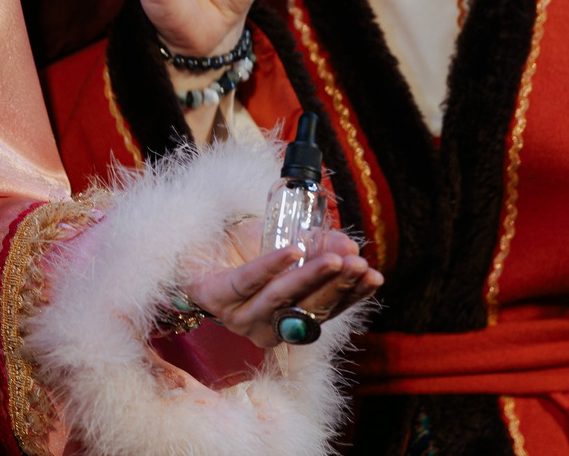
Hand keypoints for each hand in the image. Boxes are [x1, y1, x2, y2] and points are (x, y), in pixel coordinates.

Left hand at [184, 223, 380, 348]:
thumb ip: (319, 247)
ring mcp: (239, 316)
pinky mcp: (215, 296)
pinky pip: (247, 282)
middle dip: (335, 284)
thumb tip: (350, 245)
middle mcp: (265, 327)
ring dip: (309, 277)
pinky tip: (291, 251)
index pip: (326, 312)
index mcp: (287, 320)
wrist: (195, 241)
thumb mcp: (289, 243)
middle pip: (306, 307)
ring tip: (333, 258)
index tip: (374, 276)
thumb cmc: (245, 249)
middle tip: (357, 264)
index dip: (351, 295)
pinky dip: (271, 265)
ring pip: (280, 297)